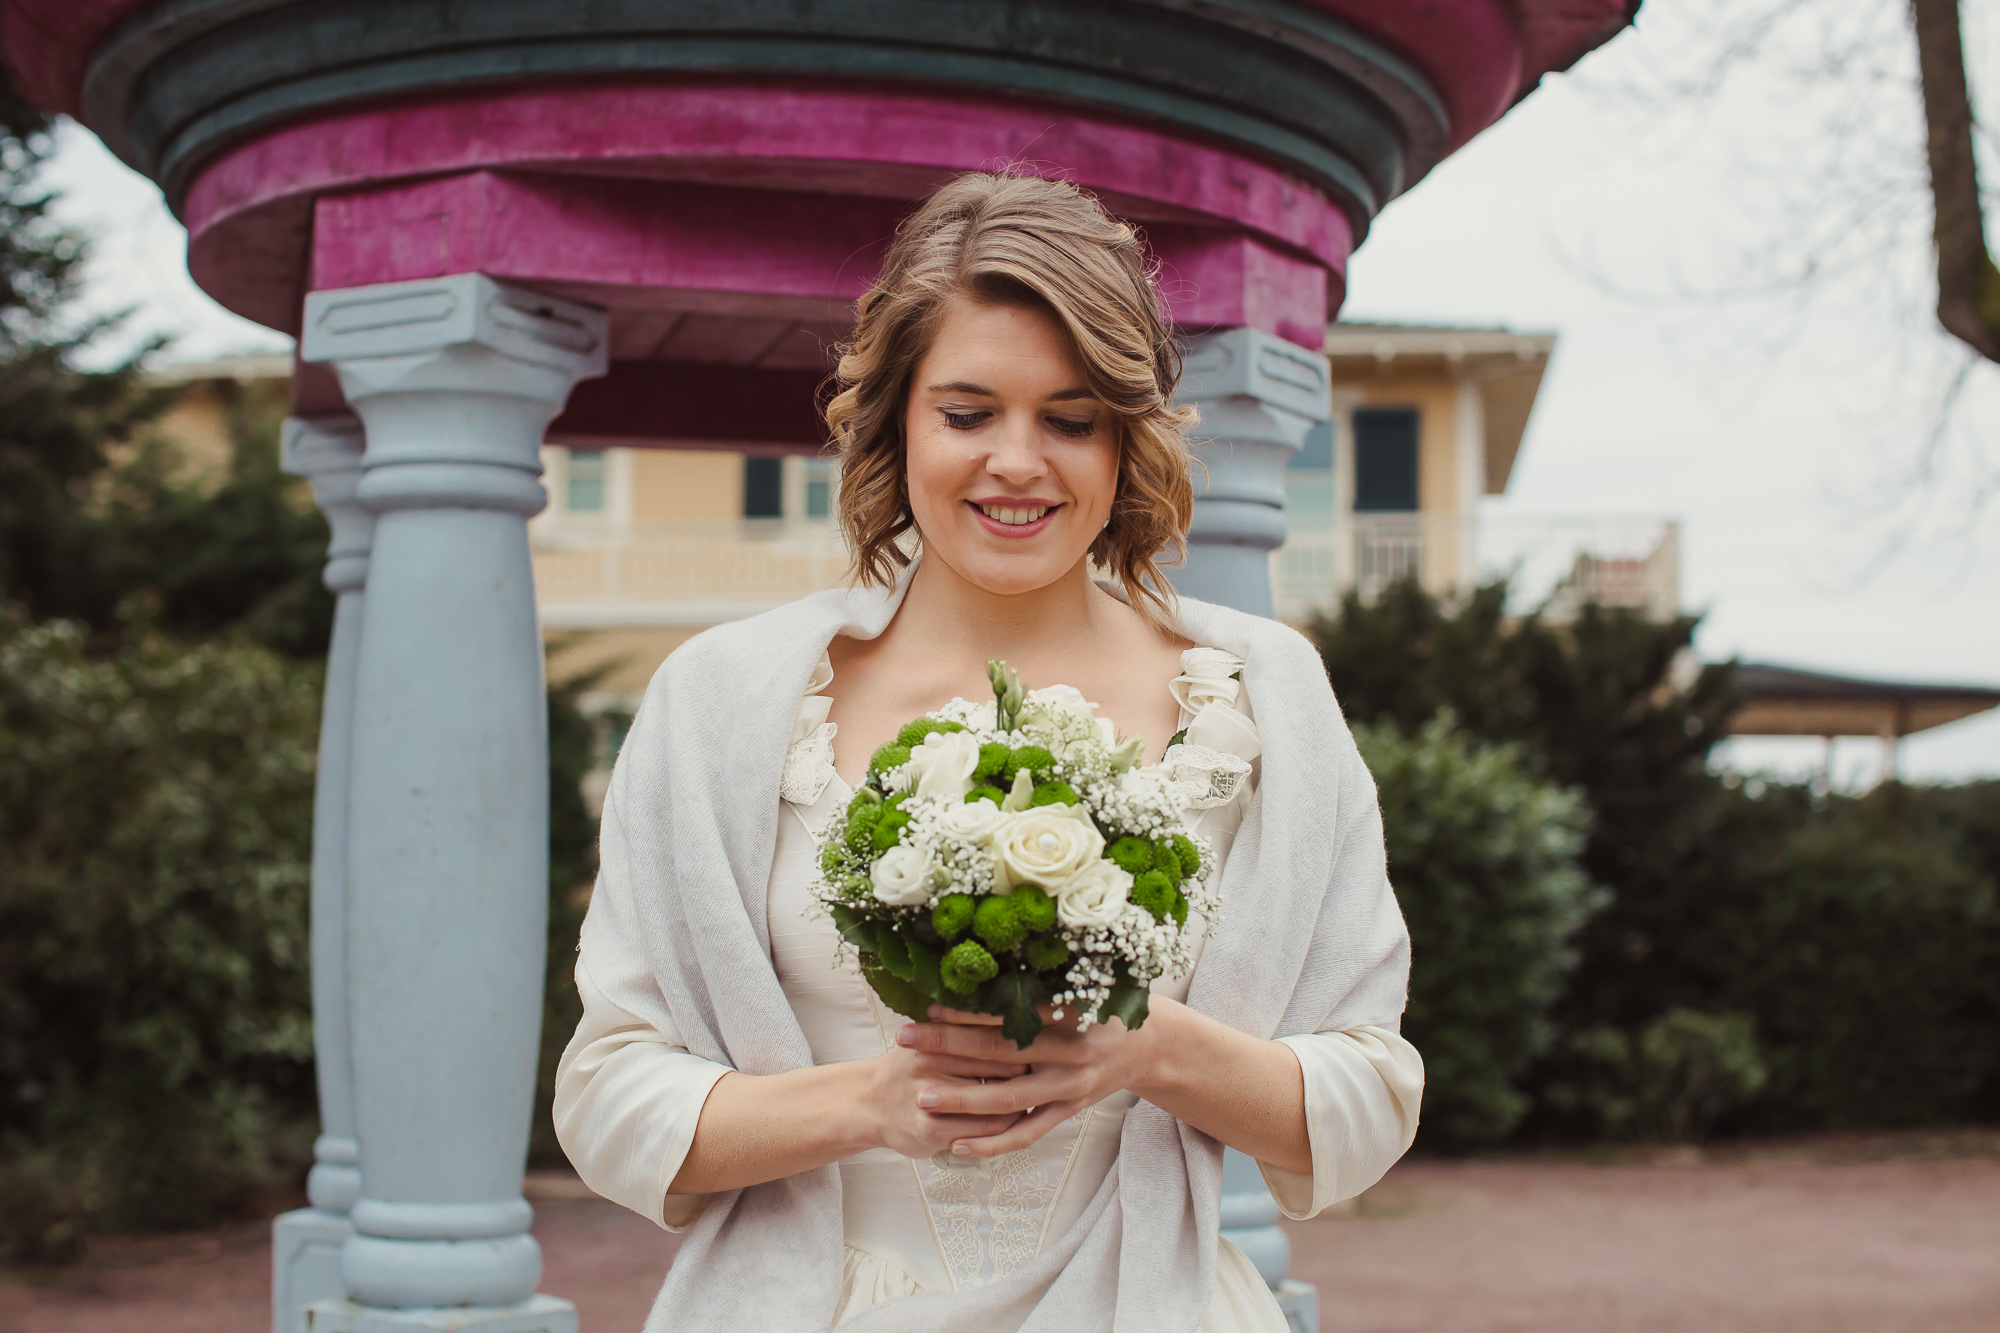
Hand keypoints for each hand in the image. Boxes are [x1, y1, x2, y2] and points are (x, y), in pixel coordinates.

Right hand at [859, 1022, 1029, 1160]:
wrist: (867, 1103)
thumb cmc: (907, 1067)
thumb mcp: (927, 1038)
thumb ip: (961, 1028)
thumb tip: (1016, 1013)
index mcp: (933, 1038)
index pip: (992, 1037)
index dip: (1021, 1043)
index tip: (1039, 1043)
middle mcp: (929, 1066)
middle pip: (997, 1069)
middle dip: (1025, 1072)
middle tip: (1043, 1070)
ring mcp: (930, 1101)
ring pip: (994, 1104)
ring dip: (1018, 1103)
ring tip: (1031, 1095)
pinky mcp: (930, 1131)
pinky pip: (982, 1131)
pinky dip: (1002, 1127)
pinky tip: (1010, 1119)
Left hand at [893, 999, 1176, 1158]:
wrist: (1149, 1045)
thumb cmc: (1104, 1007)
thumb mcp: (1081, 986)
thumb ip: (1037, 985)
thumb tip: (982, 966)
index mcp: (1070, 1016)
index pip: (1011, 1014)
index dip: (969, 1010)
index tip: (930, 1005)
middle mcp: (1070, 1055)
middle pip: (1001, 1053)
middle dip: (949, 1045)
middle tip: (906, 1039)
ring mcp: (1068, 1089)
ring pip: (1009, 1101)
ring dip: (962, 1100)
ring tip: (921, 1096)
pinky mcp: (1067, 1113)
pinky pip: (1026, 1134)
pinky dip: (992, 1144)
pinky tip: (957, 1146)